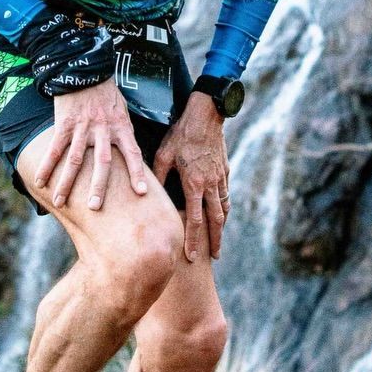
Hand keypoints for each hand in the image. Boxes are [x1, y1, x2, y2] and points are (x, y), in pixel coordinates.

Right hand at [34, 80, 149, 209]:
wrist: (84, 69)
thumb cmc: (105, 92)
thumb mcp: (122, 109)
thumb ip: (123, 131)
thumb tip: (129, 153)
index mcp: (121, 126)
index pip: (133, 152)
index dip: (137, 173)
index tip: (141, 192)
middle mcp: (103, 129)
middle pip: (102, 162)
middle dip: (99, 186)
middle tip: (95, 207)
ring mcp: (82, 128)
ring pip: (74, 160)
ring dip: (67, 183)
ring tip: (61, 202)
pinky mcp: (64, 124)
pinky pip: (55, 148)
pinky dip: (47, 165)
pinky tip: (40, 181)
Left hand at [153, 91, 229, 264]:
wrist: (206, 115)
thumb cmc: (181, 133)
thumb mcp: (163, 154)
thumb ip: (157, 176)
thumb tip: (146, 193)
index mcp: (194, 184)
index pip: (194, 220)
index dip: (193, 240)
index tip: (191, 256)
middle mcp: (210, 185)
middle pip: (216, 220)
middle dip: (215, 240)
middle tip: (214, 257)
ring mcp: (221, 178)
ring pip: (224, 208)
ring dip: (222, 226)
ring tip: (219, 239)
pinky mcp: (225, 170)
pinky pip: (226, 194)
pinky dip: (224, 207)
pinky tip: (221, 213)